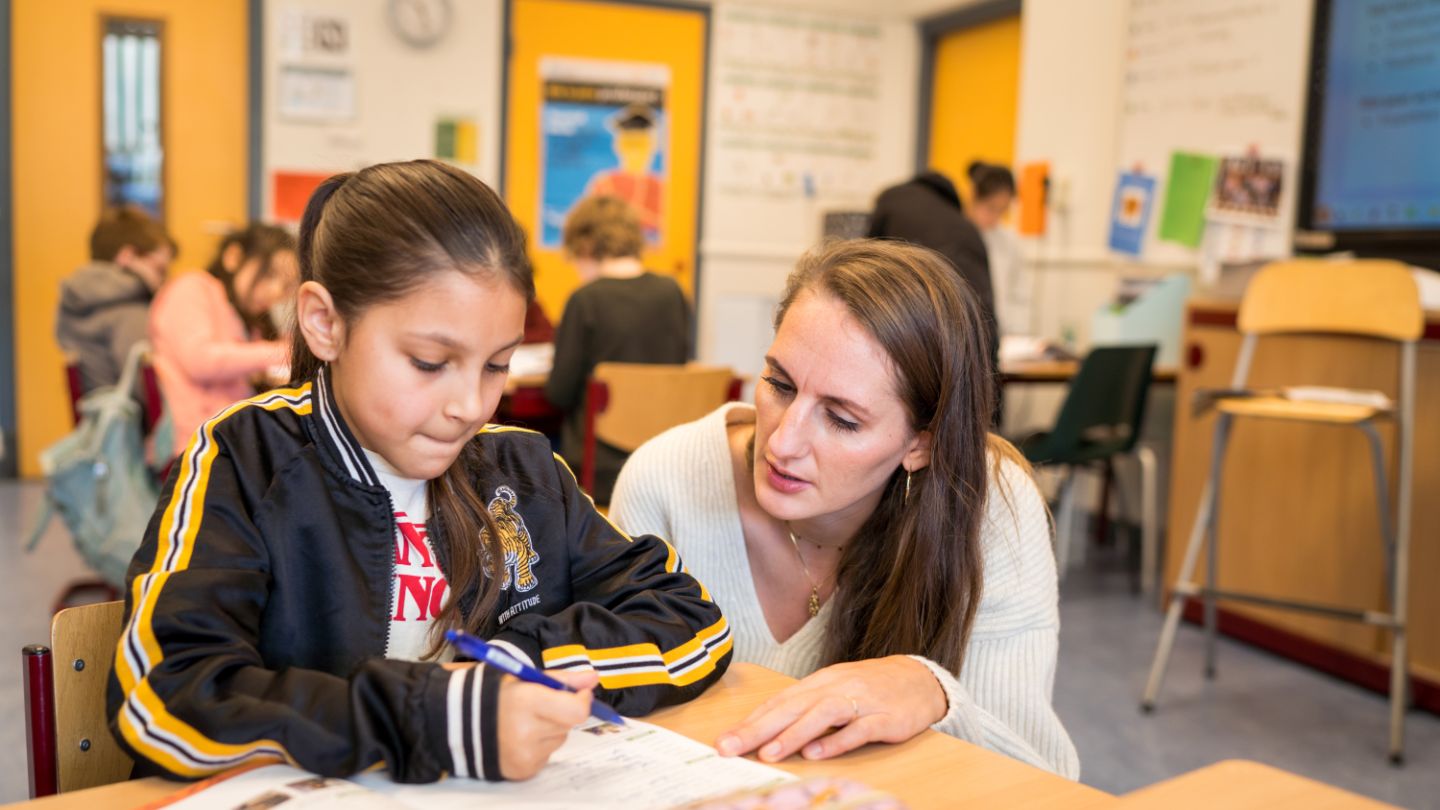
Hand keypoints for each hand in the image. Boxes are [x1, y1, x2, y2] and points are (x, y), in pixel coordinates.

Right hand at [498, 668, 599, 779]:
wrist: (461, 724)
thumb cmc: (495, 697)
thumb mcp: (525, 679)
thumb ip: (561, 679)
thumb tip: (592, 679)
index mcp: (526, 701)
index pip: (576, 710)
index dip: (582, 701)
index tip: (580, 693)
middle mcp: (525, 731)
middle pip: (568, 724)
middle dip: (563, 712)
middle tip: (543, 705)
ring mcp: (524, 754)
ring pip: (559, 740)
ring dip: (551, 730)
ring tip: (526, 721)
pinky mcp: (523, 770)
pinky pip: (547, 755)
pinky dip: (540, 746)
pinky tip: (521, 737)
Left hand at [715, 656, 945, 762]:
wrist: (920, 679)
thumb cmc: (870, 689)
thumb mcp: (834, 693)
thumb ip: (805, 709)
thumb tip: (767, 730)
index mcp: (819, 682)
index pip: (778, 702)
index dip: (750, 721)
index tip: (724, 741)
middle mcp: (835, 688)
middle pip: (791, 707)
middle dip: (758, 729)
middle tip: (730, 747)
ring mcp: (860, 701)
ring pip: (821, 715)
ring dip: (792, 734)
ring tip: (768, 753)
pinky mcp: (885, 718)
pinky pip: (858, 729)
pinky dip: (837, 741)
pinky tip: (817, 753)